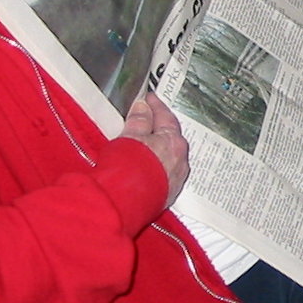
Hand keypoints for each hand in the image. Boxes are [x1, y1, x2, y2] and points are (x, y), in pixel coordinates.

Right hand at [121, 93, 188, 209]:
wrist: (122, 204)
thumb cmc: (126, 168)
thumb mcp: (129, 137)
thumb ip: (139, 120)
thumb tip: (143, 107)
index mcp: (173, 142)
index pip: (166, 117)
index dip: (156, 106)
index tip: (149, 98)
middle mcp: (179, 161)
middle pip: (171, 138)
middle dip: (159, 128)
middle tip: (147, 119)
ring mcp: (175, 179)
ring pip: (169, 157)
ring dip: (158, 149)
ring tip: (144, 144)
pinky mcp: (167, 195)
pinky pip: (164, 173)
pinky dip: (156, 166)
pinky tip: (146, 166)